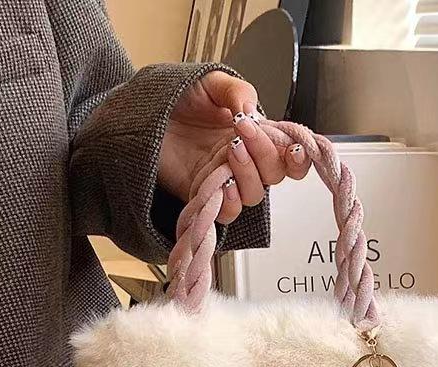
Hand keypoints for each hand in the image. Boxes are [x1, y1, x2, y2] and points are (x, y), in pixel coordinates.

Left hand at [158, 71, 311, 223]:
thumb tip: (252, 112)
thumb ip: (238, 92)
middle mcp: (242, 161)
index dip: (298, 158)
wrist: (139, 113)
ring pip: (253, 194)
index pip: (287, 155)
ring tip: (229, 152)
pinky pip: (226, 212)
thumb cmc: (175, 99)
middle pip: (273, 175)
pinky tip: (222, 182)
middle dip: (265, 156)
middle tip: (243, 134)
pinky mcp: (203, 195)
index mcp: (253, 136)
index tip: (294, 149)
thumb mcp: (211, 83)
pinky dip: (229, 201)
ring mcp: (223, 180)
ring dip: (247, 176)